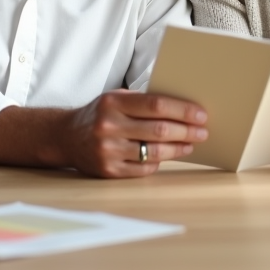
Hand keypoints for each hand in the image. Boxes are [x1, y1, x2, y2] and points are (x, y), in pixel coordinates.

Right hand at [61, 89, 207, 177]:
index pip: (156, 105)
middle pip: (159, 130)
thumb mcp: (116, 99)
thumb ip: (143, 102)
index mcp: (113, 103)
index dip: (183, 110)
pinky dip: (159, 161)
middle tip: (203, 131)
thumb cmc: (100, 114)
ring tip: (191, 143)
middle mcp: (108, 126)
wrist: (66, 136)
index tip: (201, 114)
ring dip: (178, 148)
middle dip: (186, 131)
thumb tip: (183, 109)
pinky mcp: (108, 171)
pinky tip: (169, 155)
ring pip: (154, 152)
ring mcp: (107, 150)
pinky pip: (144, 168)